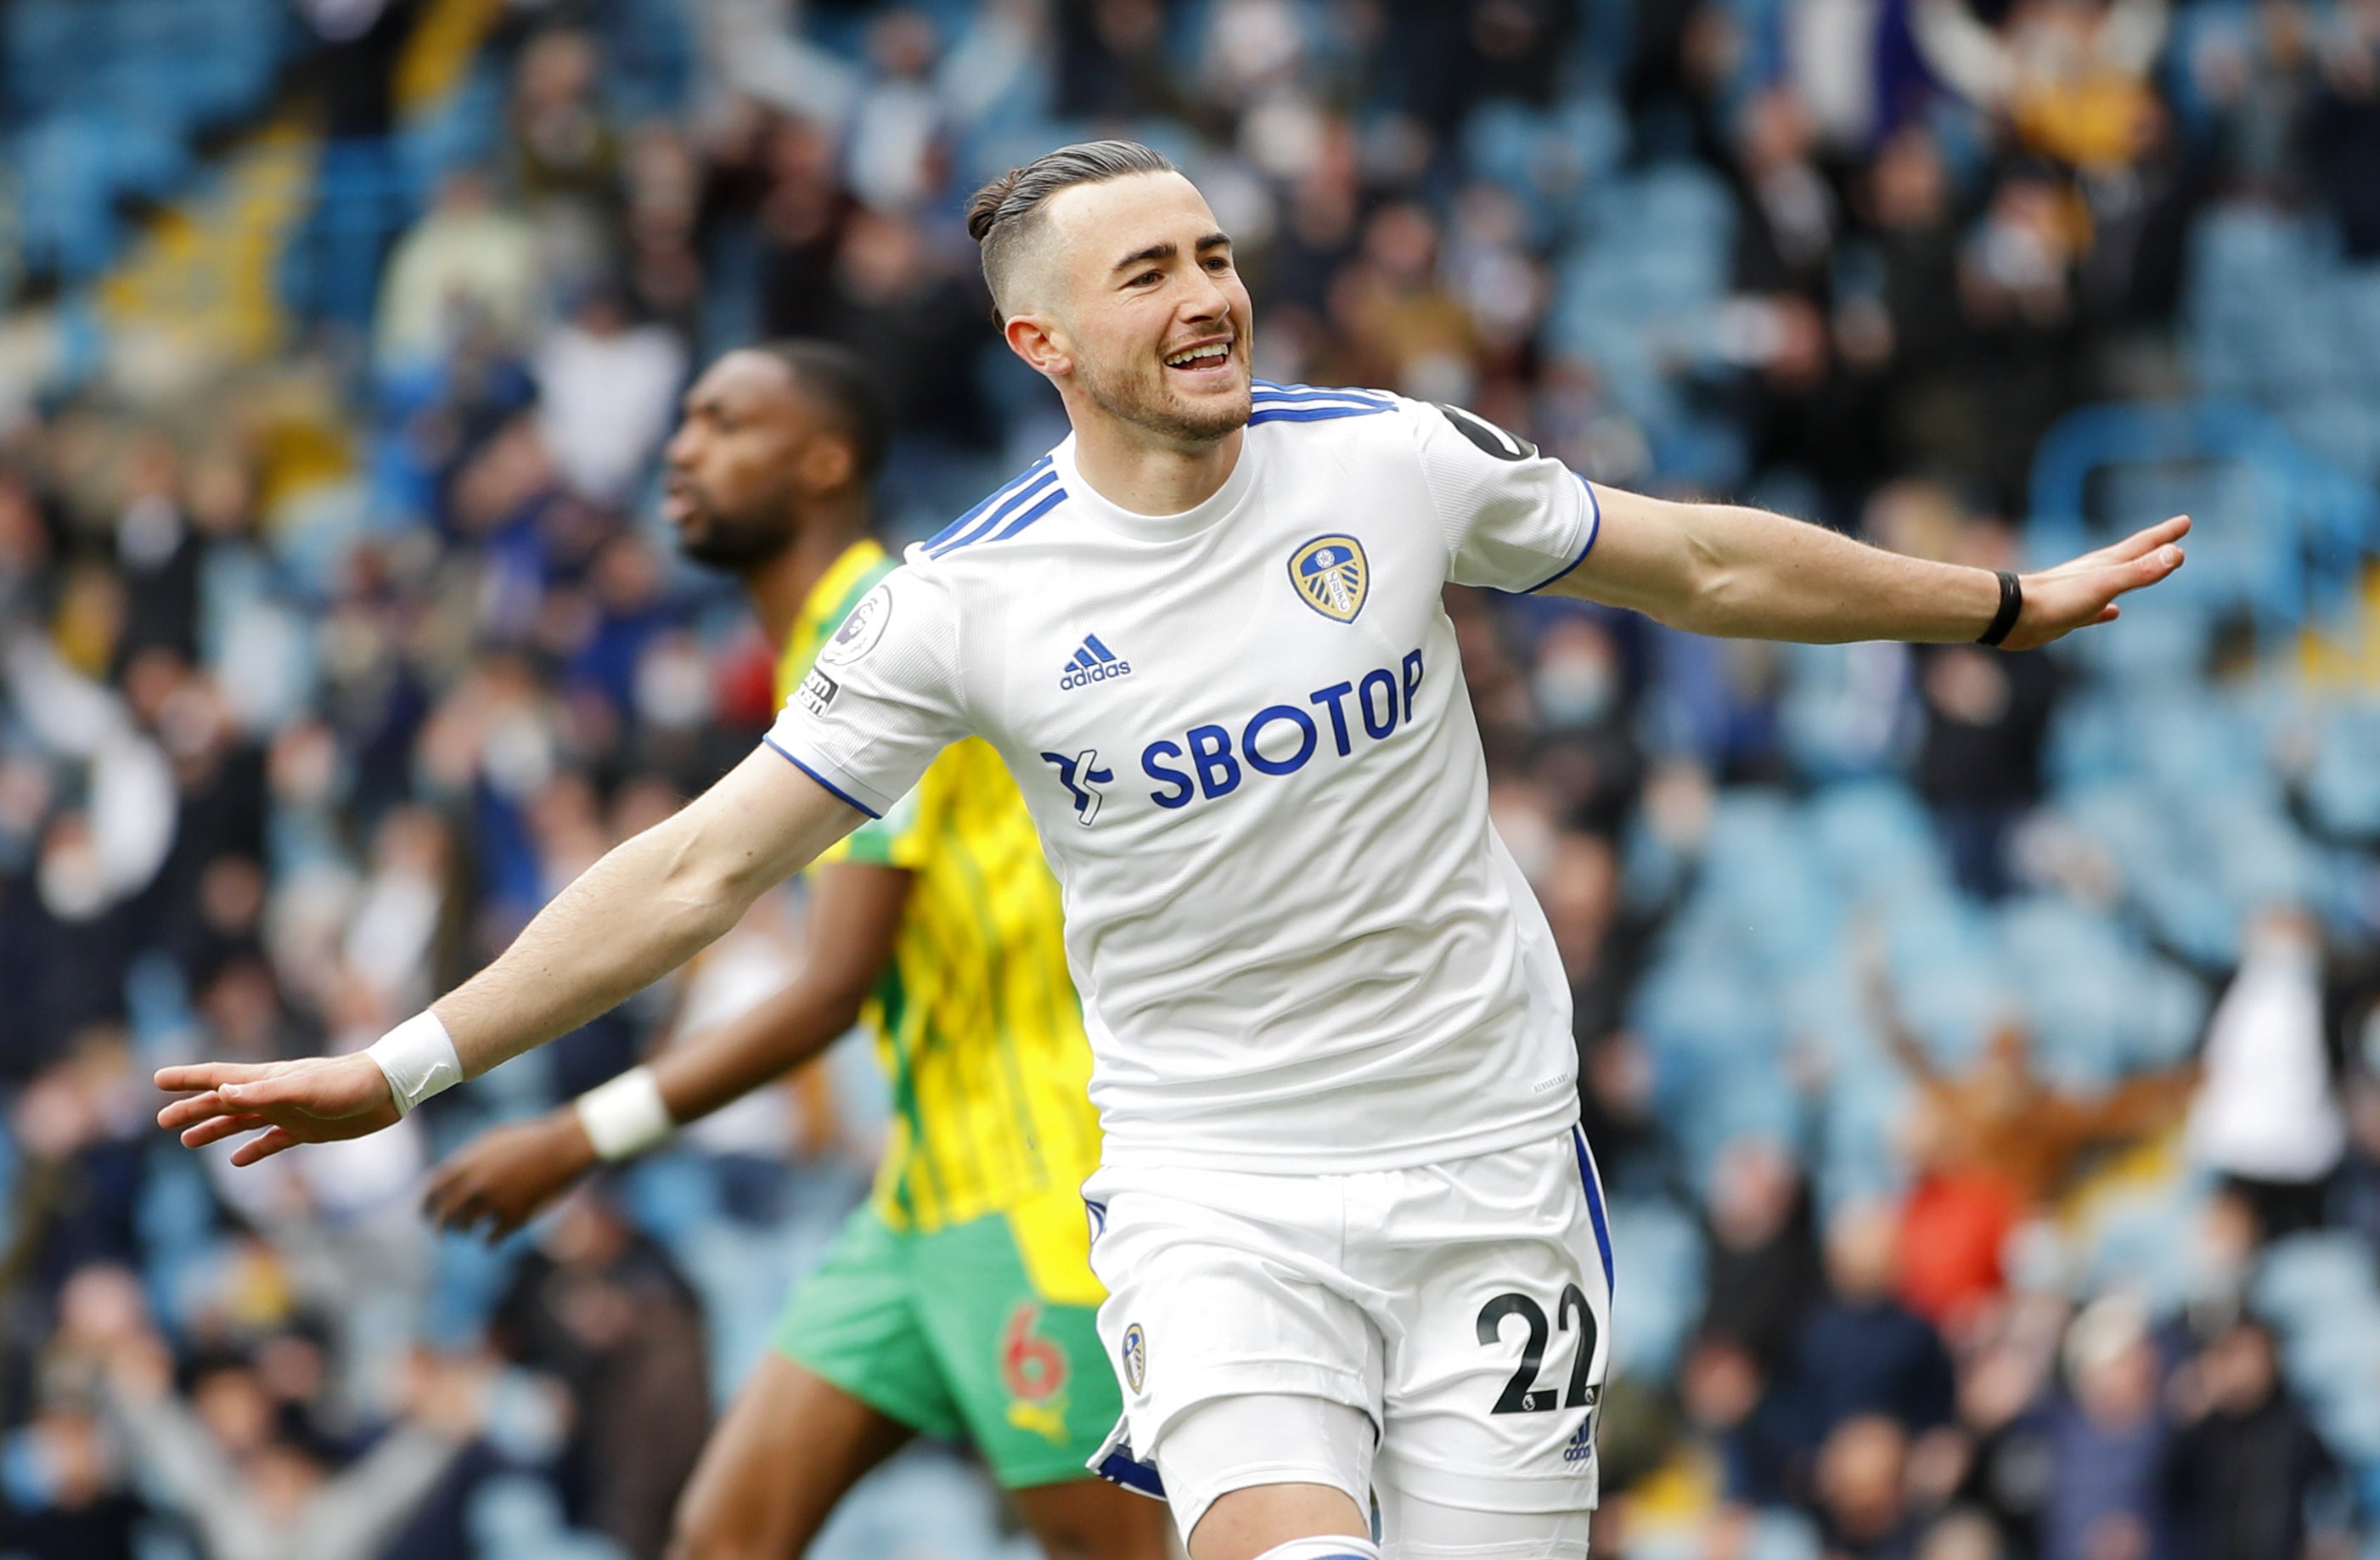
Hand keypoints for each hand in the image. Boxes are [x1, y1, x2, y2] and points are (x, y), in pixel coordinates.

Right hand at [154, 1054, 400, 1165]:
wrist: (389, 1091)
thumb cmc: (349, 1084)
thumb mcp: (305, 1089)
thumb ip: (264, 1091)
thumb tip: (222, 1091)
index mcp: (267, 1079)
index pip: (218, 1077)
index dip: (188, 1079)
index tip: (157, 1078)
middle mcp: (273, 1094)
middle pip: (223, 1102)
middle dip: (192, 1109)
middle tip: (161, 1120)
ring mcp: (289, 1112)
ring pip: (242, 1122)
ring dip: (215, 1129)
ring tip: (187, 1141)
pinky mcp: (308, 1130)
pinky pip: (272, 1142)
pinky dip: (253, 1150)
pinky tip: (238, 1161)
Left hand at [424, 1111, 598, 1239]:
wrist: (563, 1147)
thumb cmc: (530, 1140)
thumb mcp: (493, 1140)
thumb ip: (468, 1158)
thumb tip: (451, 1176)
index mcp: (467, 1164)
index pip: (431, 1190)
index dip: (425, 1205)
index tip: (425, 1215)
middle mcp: (475, 1185)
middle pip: (445, 1214)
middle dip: (440, 1227)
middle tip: (443, 1233)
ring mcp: (494, 1202)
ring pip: (466, 1227)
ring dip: (465, 1231)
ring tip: (469, 1231)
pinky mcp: (514, 1218)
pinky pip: (491, 1240)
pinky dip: (489, 1242)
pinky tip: (491, 1240)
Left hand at [2001, 514, 2187, 650]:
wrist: (2011, 615)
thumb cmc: (2057, 599)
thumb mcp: (2105, 584)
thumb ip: (2139, 571)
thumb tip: (2177, 553)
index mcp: (2106, 565)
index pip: (2143, 545)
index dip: (2165, 534)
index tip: (2185, 521)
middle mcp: (2094, 574)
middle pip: (2131, 557)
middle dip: (2153, 548)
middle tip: (2172, 539)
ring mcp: (2080, 593)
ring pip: (2114, 580)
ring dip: (2133, 575)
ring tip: (2146, 573)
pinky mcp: (2068, 614)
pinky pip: (2095, 609)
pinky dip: (2107, 609)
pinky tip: (2112, 613)